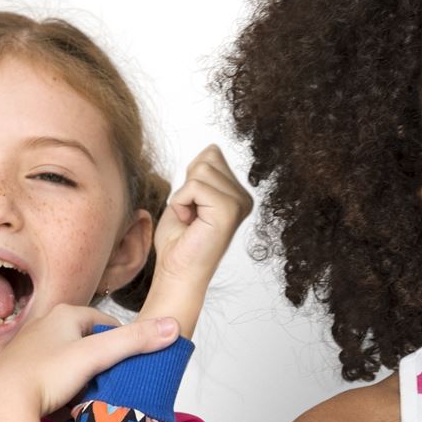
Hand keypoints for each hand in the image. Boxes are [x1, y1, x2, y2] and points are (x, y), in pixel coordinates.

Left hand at [0, 304, 181, 421]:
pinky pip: (53, 381)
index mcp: (64, 314)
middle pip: (89, 344)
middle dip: (104, 364)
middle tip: (114, 386)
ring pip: (71, 364)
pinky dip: (63, 393)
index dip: (124, 344)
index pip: (107, 323)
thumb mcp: (96, 355)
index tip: (132, 367)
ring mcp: (31, 351)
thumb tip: (174, 326)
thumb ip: (135, 341)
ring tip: (90, 399)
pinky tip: (66, 408)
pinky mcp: (21, 374)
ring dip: (84, 381)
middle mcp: (45, 326)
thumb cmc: (44, 374)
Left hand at [136, 144, 251, 336]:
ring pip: (201, 169)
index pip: (212, 154)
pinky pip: (194, 185)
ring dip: (184, 195)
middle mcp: (244, 198)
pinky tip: (190, 222)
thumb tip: (212, 148)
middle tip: (190, 215)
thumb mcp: (189, 196)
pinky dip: (182, 202)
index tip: (192, 208)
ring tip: (190, 219)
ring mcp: (239, 203)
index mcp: (238, 194)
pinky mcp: (229, 210)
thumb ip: (201, 172)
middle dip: (188, 184)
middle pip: (208, 158)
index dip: (190, 178)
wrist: (177, 273)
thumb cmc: (179, 242)